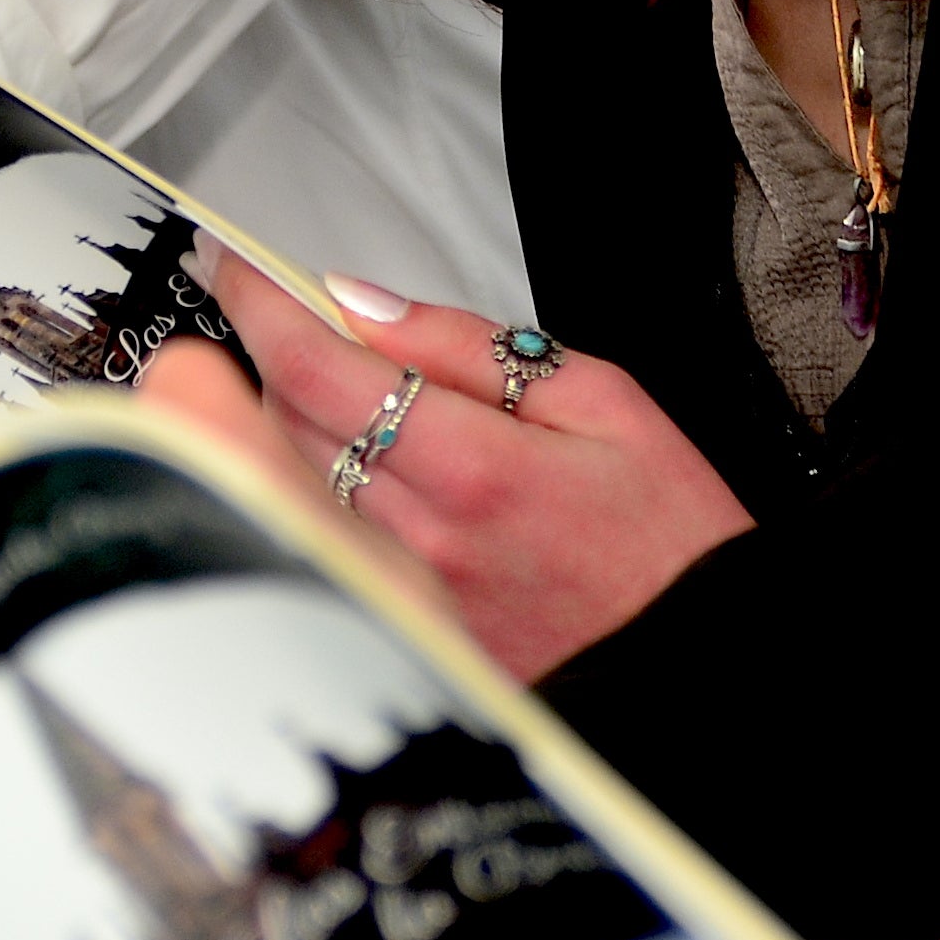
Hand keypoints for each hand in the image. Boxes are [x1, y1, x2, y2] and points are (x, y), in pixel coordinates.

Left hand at [158, 247, 753, 681]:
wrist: (703, 672)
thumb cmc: (674, 537)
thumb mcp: (605, 401)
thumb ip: (472, 347)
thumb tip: (367, 307)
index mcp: (474, 469)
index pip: (317, 372)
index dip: (260, 308)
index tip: (236, 267)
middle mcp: (422, 541)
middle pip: (285, 429)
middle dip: (273, 359)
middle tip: (296, 317)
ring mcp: (407, 599)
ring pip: (295, 488)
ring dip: (292, 425)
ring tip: (344, 392)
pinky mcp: (408, 637)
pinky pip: (329, 544)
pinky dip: (323, 493)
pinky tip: (369, 472)